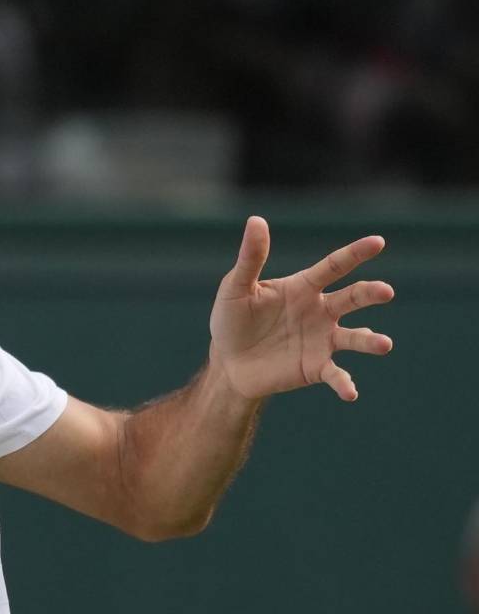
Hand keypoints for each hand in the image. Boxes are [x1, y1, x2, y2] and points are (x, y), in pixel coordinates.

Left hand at [209, 216, 393, 401]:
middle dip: (370, 293)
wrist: (228, 362)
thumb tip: (255, 221)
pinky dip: (344, 383)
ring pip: (354, 337)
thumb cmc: (232, 320)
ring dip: (370, 341)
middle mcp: (320, 311)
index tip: (378, 242)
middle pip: (352, 298)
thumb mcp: (236, 288)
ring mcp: (322, 340)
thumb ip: (251, 259)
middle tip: (385, 291)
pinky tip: (350, 392)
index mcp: (303, 287)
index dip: (355, 254)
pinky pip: (336, 375)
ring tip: (384, 344)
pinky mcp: (316, 368)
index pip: (333, 266)